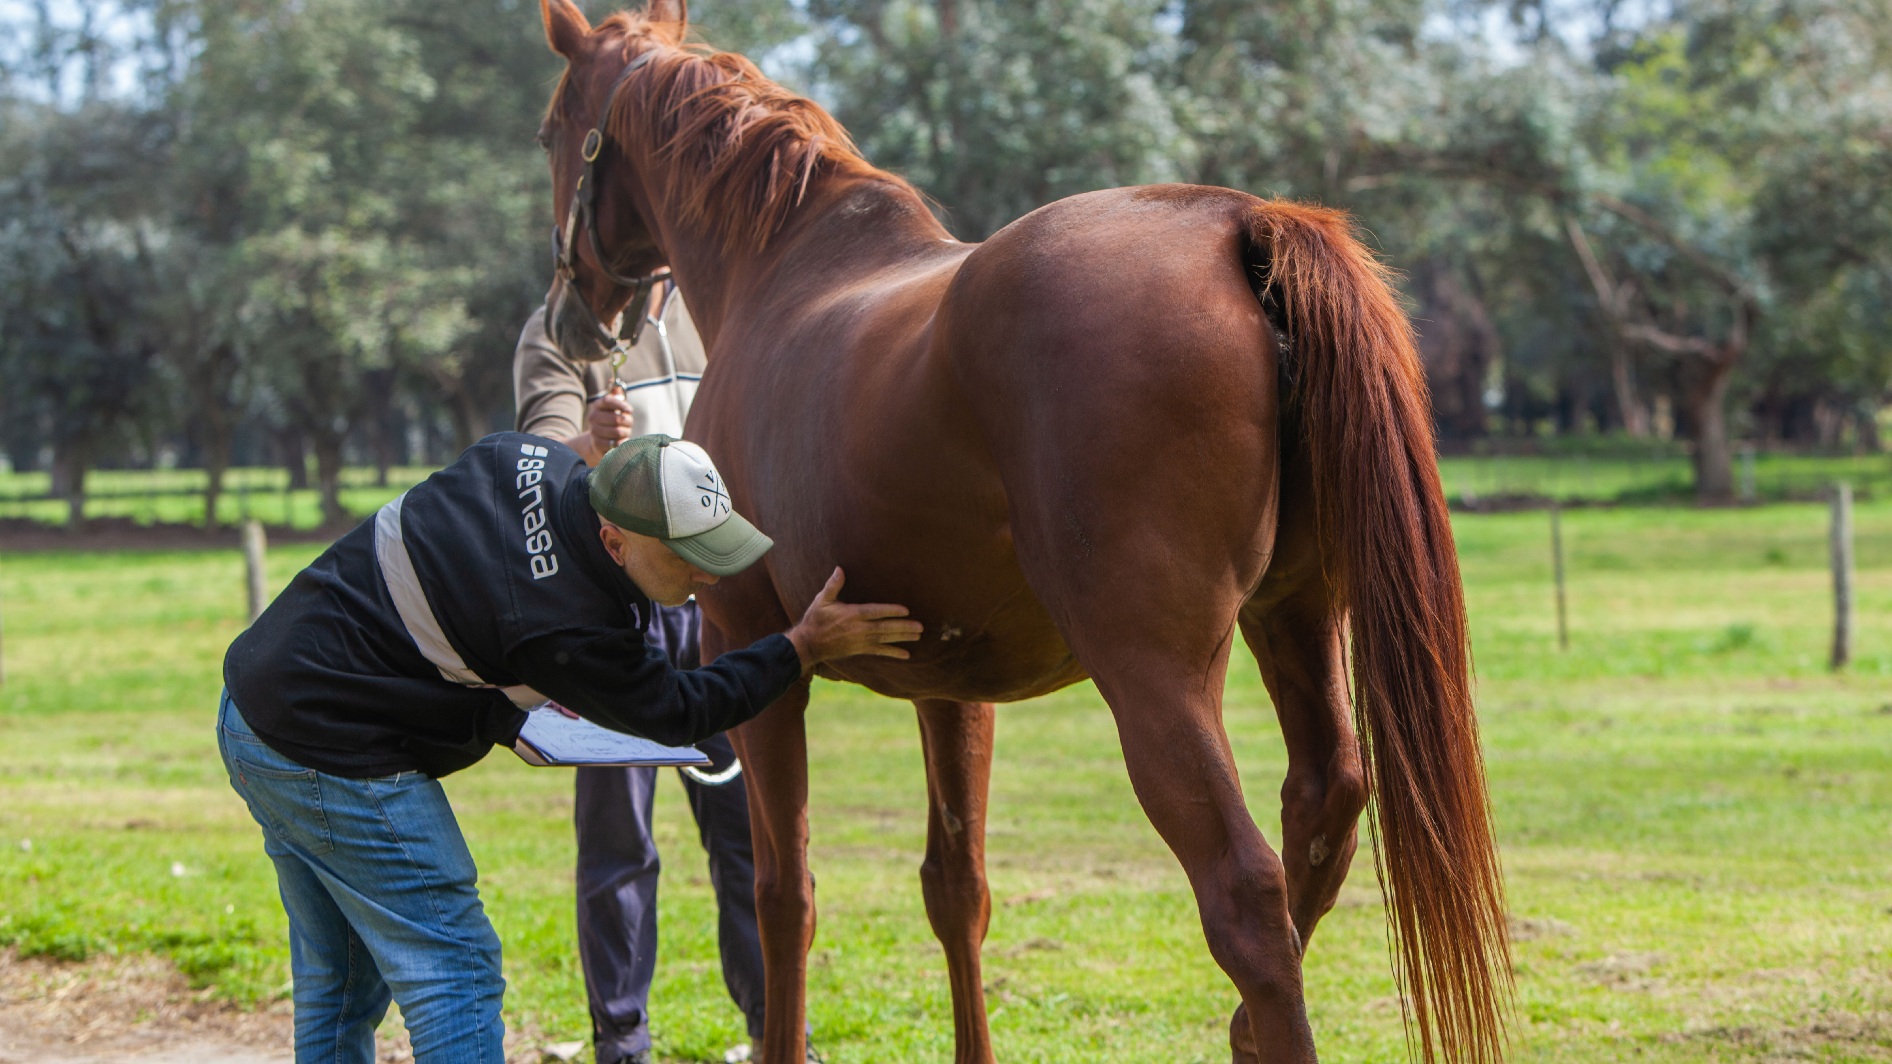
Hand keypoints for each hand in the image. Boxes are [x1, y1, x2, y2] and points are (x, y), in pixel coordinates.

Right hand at [585, 385, 634, 458]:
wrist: (598, 441)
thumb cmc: (611, 421)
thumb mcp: (614, 407)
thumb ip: (615, 395)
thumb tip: (613, 381)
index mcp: (597, 405)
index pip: (607, 400)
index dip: (620, 404)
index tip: (630, 410)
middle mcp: (593, 417)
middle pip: (616, 418)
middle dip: (628, 422)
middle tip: (629, 423)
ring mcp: (594, 431)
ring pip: (618, 432)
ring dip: (626, 432)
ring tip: (625, 432)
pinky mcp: (597, 444)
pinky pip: (615, 443)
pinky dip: (621, 442)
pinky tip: (620, 441)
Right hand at [785, 568, 923, 672]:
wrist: (809, 644)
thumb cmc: (816, 619)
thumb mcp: (822, 600)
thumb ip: (833, 585)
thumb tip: (840, 569)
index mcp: (851, 614)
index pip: (875, 612)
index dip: (890, 611)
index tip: (906, 610)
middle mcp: (858, 629)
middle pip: (884, 628)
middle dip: (903, 627)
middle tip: (920, 626)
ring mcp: (860, 641)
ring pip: (885, 639)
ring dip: (902, 637)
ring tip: (918, 635)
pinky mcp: (860, 650)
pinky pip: (879, 652)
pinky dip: (893, 653)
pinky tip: (906, 654)